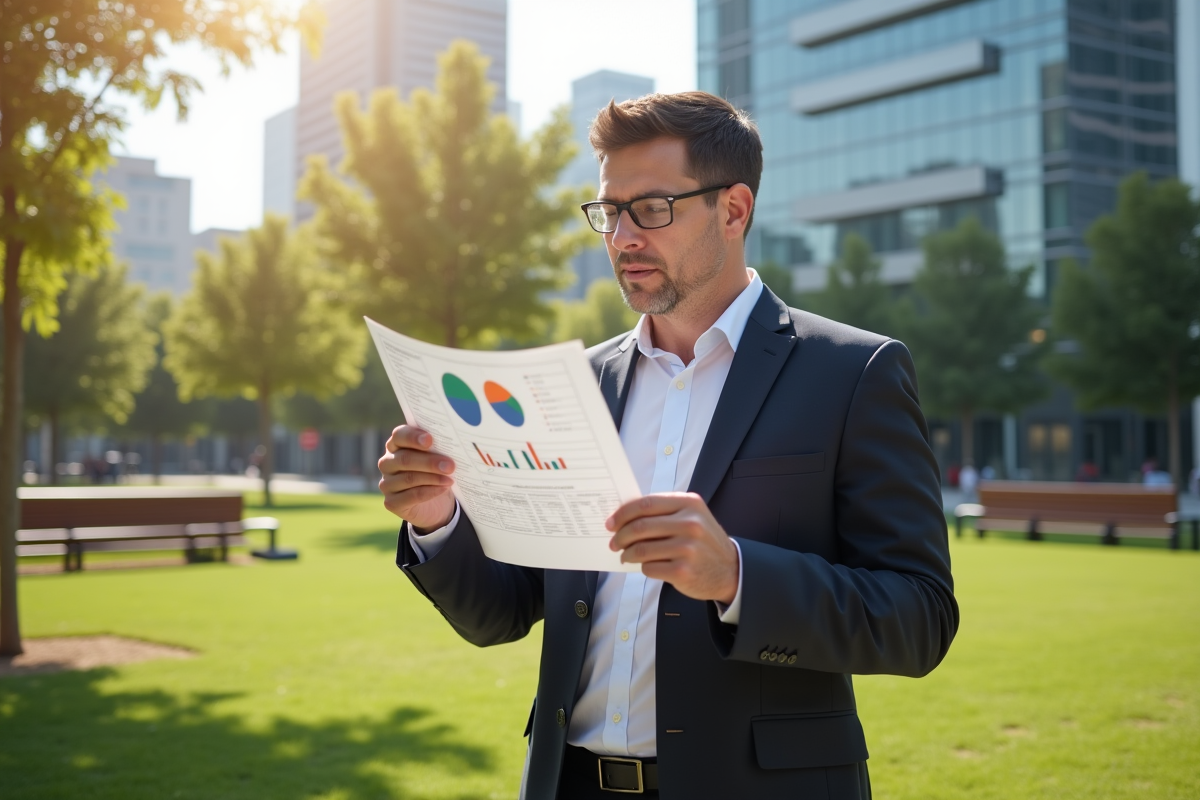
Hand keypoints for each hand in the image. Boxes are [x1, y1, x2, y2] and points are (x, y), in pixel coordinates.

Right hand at [378, 425, 456, 531]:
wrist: (436, 502)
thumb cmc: (436, 471)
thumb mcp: (437, 456)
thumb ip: (438, 447)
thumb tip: (453, 443)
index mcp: (396, 445)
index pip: (398, 435)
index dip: (413, 437)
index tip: (430, 440)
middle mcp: (387, 463)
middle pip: (404, 459)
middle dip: (429, 462)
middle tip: (450, 465)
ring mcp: (387, 483)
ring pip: (409, 478)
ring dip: (433, 478)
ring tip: (450, 479)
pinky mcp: (391, 502)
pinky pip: (411, 496)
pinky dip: (430, 492)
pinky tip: (443, 488)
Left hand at [606, 492, 738, 603]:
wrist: (731, 570)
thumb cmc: (703, 541)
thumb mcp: (692, 517)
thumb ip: (664, 512)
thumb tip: (624, 517)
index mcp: (689, 504)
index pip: (645, 504)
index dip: (623, 514)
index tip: (611, 522)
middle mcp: (690, 524)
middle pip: (639, 527)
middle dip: (620, 536)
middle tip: (614, 542)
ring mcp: (687, 548)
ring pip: (641, 549)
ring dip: (627, 554)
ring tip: (625, 556)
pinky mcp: (683, 571)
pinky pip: (649, 568)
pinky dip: (642, 568)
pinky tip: (645, 566)